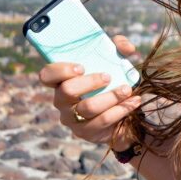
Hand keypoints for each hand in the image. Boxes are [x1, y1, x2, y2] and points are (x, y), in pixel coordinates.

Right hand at [37, 34, 141, 150]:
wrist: (123, 115)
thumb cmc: (112, 84)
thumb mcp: (115, 63)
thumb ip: (119, 48)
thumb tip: (126, 47)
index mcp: (62, 81)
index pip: (47, 75)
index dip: (60, 70)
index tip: (81, 67)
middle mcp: (62, 101)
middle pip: (66, 91)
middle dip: (90, 82)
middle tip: (108, 76)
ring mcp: (72, 118)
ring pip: (87, 108)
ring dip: (110, 96)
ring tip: (127, 89)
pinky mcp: (85, 132)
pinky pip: (102, 121)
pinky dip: (121, 109)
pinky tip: (134, 101)